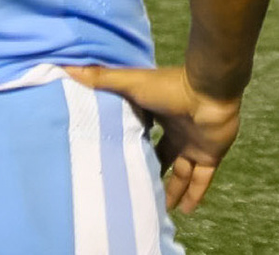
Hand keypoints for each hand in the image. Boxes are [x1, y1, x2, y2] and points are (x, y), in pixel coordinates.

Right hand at [65, 65, 242, 212]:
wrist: (210, 91)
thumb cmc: (171, 87)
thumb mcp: (132, 83)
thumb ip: (102, 79)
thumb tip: (68, 69)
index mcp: (161, 114)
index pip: (146, 134)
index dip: (135, 148)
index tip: (119, 162)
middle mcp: (179, 130)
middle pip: (165, 157)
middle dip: (154, 173)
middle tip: (138, 191)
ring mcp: (196, 143)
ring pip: (182, 173)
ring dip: (172, 190)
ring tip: (159, 210)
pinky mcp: (211, 155)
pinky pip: (202, 179)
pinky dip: (195, 194)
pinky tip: (186, 210)